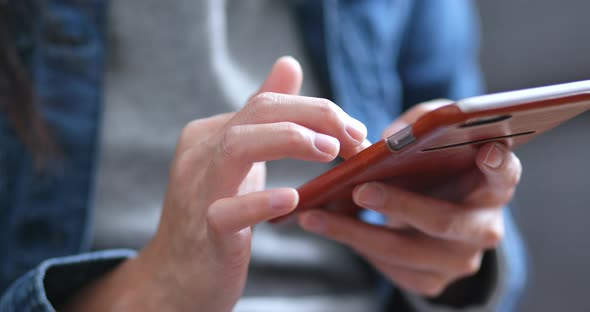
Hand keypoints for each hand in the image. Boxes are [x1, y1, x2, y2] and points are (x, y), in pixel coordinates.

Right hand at [63, 57, 367, 311]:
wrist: (177, 277)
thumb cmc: (216, 217)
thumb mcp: (240, 160)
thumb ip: (264, 117)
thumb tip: (288, 65)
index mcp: (210, 135)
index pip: (266, 104)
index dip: (316, 110)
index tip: (354, 131)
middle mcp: (201, 155)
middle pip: (257, 114)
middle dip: (313, 116)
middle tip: (355, 136)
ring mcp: (198, 192)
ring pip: (237, 147)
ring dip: (289, 140)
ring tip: (329, 149)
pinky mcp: (205, 233)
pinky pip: (227, 212)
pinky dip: (260, 201)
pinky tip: (292, 197)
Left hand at [299, 100, 521, 296]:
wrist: (428, 210)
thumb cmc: (432, 169)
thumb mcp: (431, 140)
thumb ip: (418, 125)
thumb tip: (385, 139)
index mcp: (491, 187)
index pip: (505, 175)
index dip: (499, 164)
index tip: (487, 150)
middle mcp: (483, 228)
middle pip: (445, 221)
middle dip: (400, 205)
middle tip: (362, 189)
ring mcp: (459, 260)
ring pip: (407, 251)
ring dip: (357, 233)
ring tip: (317, 215)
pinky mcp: (432, 280)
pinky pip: (390, 268)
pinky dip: (356, 246)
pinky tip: (329, 228)